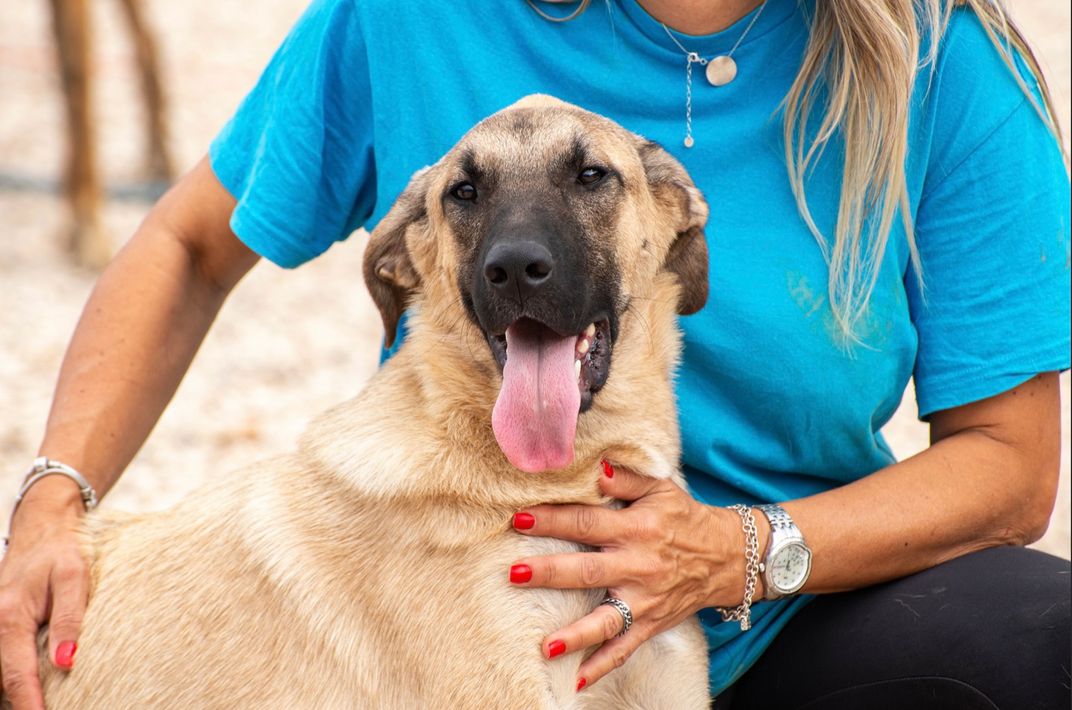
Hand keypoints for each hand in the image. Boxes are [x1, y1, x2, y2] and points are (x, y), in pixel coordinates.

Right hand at [0, 478, 89, 709]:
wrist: (43, 527)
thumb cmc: (62, 551)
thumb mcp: (74, 577)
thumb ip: (69, 618)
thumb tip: (67, 661)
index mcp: (10, 615)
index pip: (16, 673)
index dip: (28, 703)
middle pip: (0, 679)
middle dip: (18, 704)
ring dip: (12, 691)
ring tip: (35, 706)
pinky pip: (1, 659)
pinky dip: (10, 675)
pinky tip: (26, 691)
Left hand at [508, 462, 754, 689]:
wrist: (728, 557)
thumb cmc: (684, 518)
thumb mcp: (660, 488)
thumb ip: (626, 477)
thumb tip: (594, 466)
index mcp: (636, 528)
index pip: (588, 522)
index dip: (553, 520)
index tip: (519, 519)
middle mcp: (639, 565)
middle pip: (589, 571)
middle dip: (551, 572)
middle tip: (515, 572)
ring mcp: (645, 599)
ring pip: (607, 619)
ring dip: (575, 633)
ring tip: (545, 644)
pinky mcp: (652, 623)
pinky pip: (625, 648)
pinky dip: (603, 665)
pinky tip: (577, 680)